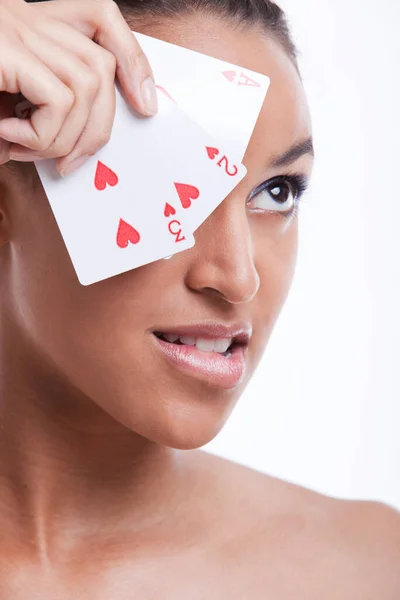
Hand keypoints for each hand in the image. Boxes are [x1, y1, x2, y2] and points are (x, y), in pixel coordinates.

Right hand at [0, 0, 157, 174]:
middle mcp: (26, 18)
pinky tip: (8, 135)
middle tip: (69, 164)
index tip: (146, 106)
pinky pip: (57, 100)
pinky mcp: (3, 47)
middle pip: (101, 63)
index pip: (99, 16)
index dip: (132, 58)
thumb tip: (74, 150)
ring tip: (28, 150)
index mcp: (32, 27)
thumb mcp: (7, 103)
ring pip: (86, 84)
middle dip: (99, 126)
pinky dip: (41, 134)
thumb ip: (41, 112)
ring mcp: (14, 27)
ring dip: (64, 136)